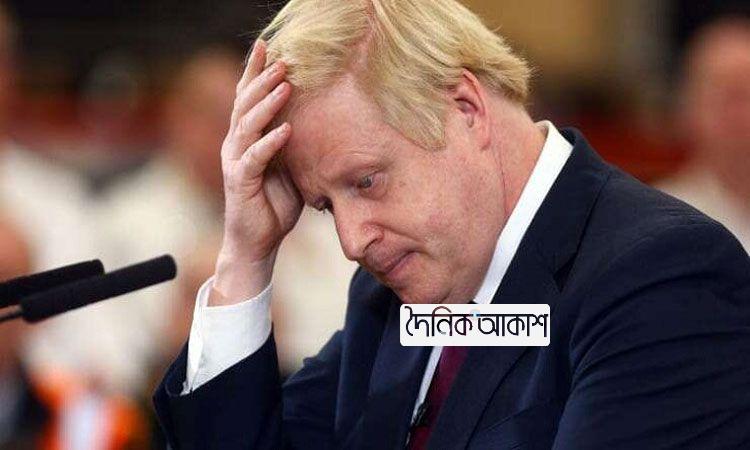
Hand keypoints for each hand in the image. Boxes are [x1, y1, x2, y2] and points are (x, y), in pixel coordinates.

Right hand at [211, 40, 302, 304]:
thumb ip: (292, 145)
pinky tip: (286, 130)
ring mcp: (234, 162)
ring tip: (285, 85)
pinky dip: (270, 143)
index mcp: (245, 138)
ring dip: (267, 104)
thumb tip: (313, 121)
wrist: (257, 242)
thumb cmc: (273, 205)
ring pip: (247, 125)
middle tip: (281, 59)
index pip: (247, 98)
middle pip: (244, 103)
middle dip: (262, 79)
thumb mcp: (288, 169)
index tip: (267, 46)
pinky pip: (255, 158)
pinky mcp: (240, 182)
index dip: (255, 72)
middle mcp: (235, 145)